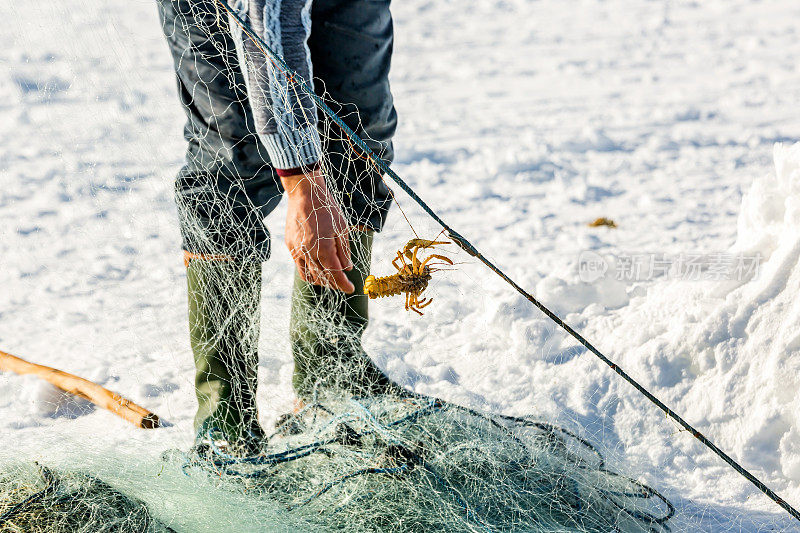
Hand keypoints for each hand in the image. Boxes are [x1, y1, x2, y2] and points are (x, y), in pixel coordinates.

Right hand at [281, 169, 353, 293]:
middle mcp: (309, 253)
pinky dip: (309, 272)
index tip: (350, 289)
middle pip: (322, 278)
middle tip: (342, 284)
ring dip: (320, 281)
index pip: (335, 274)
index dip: (343, 284)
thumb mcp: (342, 228)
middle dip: (334, 284)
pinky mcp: (290, 246)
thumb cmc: (326, 208)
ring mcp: (297, 250)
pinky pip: (299, 266)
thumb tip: (347, 268)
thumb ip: (344, 251)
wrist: (304, 193)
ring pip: (308, 276)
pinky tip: (317, 268)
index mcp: (324, 249)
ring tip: (329, 279)